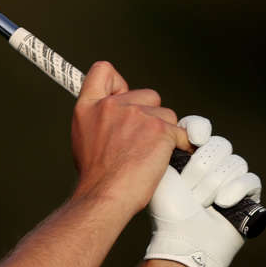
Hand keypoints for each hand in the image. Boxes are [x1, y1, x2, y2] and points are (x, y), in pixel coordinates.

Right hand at [70, 61, 181, 214]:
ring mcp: (138, 115)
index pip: (103, 70)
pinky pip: (181, 132)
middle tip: (139, 141)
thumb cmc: (96, 175)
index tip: (123, 97)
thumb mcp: (84, 136)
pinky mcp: (160, 129)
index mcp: (89, 106)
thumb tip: (116, 114)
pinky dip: (179, 145)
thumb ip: (99, 118)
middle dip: (149, 114)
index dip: (118, 83)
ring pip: (166, 114)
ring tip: (147, 154)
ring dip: (163, 132)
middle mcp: (113, 105)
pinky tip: (166, 158)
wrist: (105, 196)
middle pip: (147, 95)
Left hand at [143, 115, 262, 266]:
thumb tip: (177, 125)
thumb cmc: (167, 209)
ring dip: (213, 184)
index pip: (199, 128)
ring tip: (200, 203)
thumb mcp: (159, 171)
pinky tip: (222, 202)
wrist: (183, 239)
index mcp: (188, 155)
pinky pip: (249, 179)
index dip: (199, 128)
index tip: (194, 136)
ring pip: (235, 161)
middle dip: (201, 168)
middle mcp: (211, 163)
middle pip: (219, 144)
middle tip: (188, 189)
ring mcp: (231, 178)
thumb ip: (167, 144)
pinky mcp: (248, 194)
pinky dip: (234, 190)